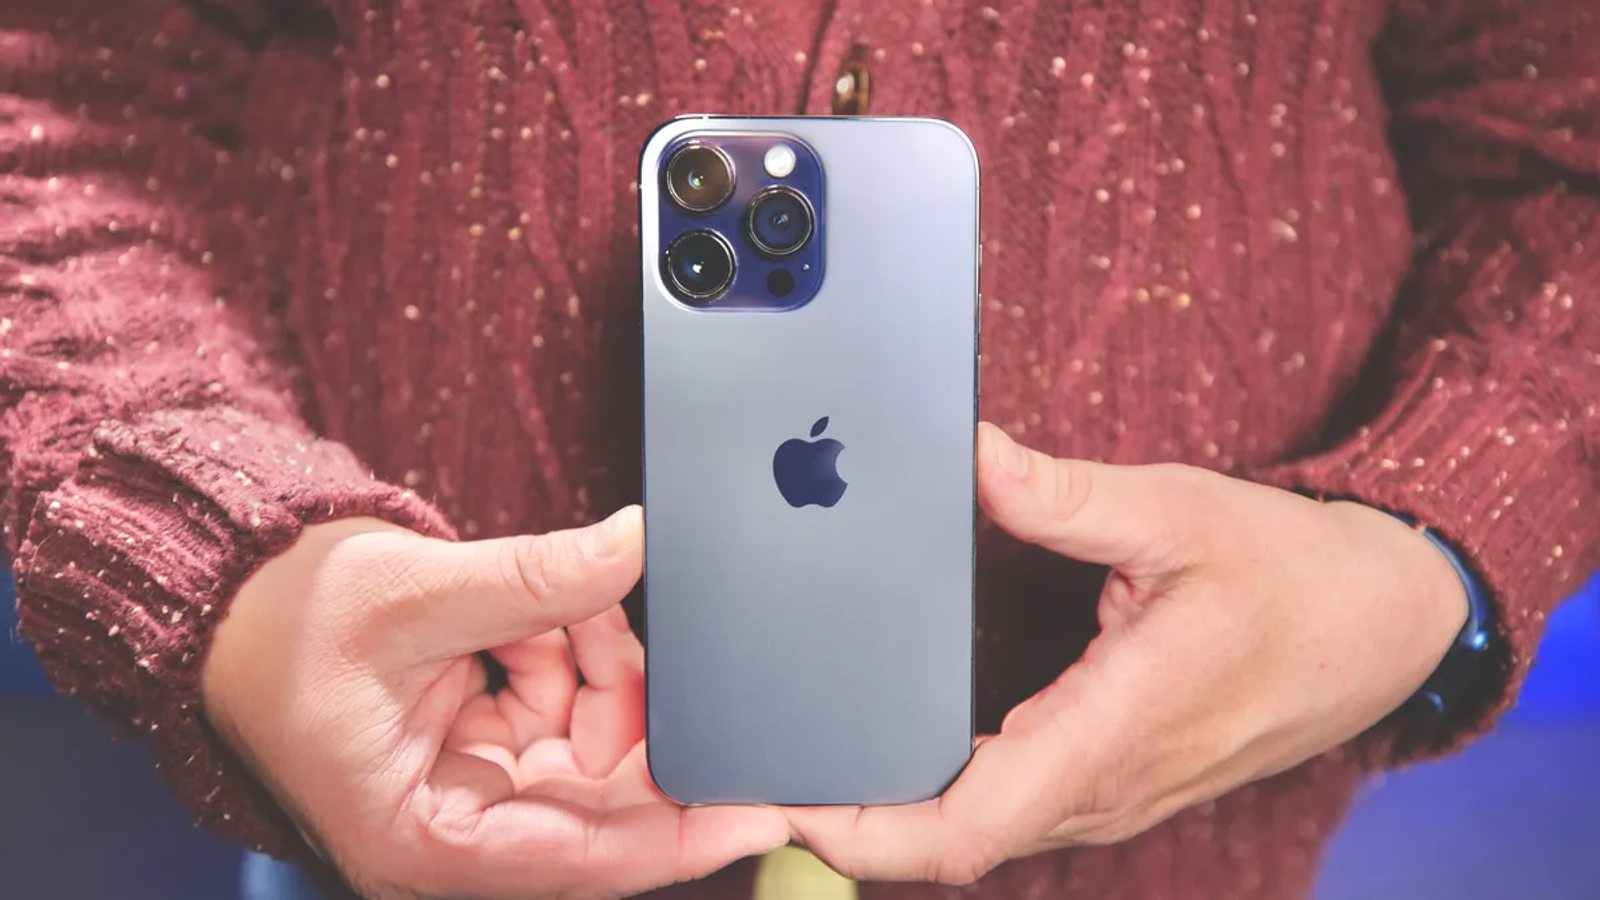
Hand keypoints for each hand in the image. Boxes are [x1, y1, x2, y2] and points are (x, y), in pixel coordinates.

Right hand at [203, 506, 786, 899]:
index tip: (762, 807)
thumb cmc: (282, 623)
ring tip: (565, 601)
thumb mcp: (410, 592)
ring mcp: (477, 788)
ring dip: (599, 664)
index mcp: (423, 840)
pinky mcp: (488, 743)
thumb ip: (530, 578)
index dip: (682, 834)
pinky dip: (572, 651)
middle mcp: (457, 830)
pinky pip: (569, 705)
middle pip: (603, 799)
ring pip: (595, 742)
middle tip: (650, 638)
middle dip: (635, 711)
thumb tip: (631, 544)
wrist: (233, 599)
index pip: (584, 856)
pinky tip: (551, 610)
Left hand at [789, 423, 1467, 883]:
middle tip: (755, 776)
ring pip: (976, 835)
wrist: (1382, 625)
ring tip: (802, 768)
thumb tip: (970, 459)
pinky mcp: (1115, 778)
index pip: (961, 828)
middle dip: (845, 825)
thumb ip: (1065, 496)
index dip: (859, 831)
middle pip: (949, 844)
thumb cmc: (1293, 577)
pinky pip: (1008, 811)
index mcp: (1111, 733)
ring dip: (887, 817)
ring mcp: (1110, 792)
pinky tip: (894, 757)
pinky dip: (937, 799)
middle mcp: (1103, 785)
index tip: (779, 801)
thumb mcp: (1181, 514)